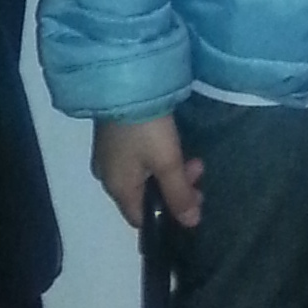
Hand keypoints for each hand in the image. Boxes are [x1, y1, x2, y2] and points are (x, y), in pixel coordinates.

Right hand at [91, 113, 203, 229]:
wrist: (123, 83)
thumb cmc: (146, 130)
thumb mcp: (167, 163)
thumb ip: (179, 195)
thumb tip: (190, 224)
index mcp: (117, 188)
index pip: (140, 219)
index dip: (167, 217)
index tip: (192, 203)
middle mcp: (108, 175)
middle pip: (145, 195)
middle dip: (175, 189)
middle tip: (198, 172)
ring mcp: (108, 154)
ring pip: (143, 175)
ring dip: (170, 171)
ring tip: (194, 158)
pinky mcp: (113, 136)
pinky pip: (136, 158)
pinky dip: (157, 157)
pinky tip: (172, 145)